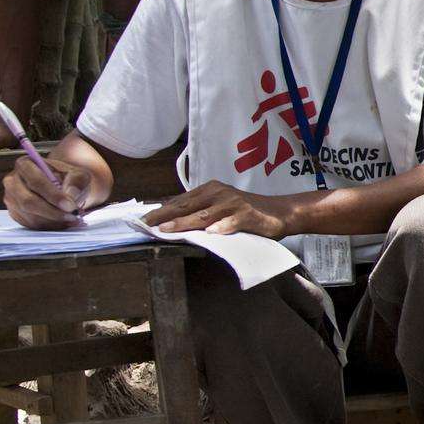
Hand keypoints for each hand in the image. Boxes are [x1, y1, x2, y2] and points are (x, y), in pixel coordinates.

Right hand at [2, 154, 91, 229]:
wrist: (62, 187)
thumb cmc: (68, 179)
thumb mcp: (78, 175)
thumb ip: (76, 182)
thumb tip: (71, 196)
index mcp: (25, 164)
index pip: (36, 182)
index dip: (53, 195)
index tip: (70, 206)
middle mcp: (12, 181)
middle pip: (28, 201)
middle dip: (52, 212)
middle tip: (72, 216)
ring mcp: (11, 198)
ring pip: (30, 215)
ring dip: (53, 221)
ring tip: (72, 219)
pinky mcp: (15, 213)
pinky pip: (30, 224)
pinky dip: (49, 226)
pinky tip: (63, 222)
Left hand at [144, 181, 299, 238]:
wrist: (280, 212)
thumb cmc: (247, 212)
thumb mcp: (221, 207)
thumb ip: (202, 211)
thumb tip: (172, 220)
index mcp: (211, 190)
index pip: (180, 201)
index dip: (161, 210)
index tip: (143, 219)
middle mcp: (219, 193)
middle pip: (187, 206)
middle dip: (165, 216)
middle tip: (146, 225)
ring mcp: (233, 204)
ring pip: (204, 215)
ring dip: (184, 223)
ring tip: (167, 229)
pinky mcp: (247, 215)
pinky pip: (231, 222)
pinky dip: (220, 227)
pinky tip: (210, 233)